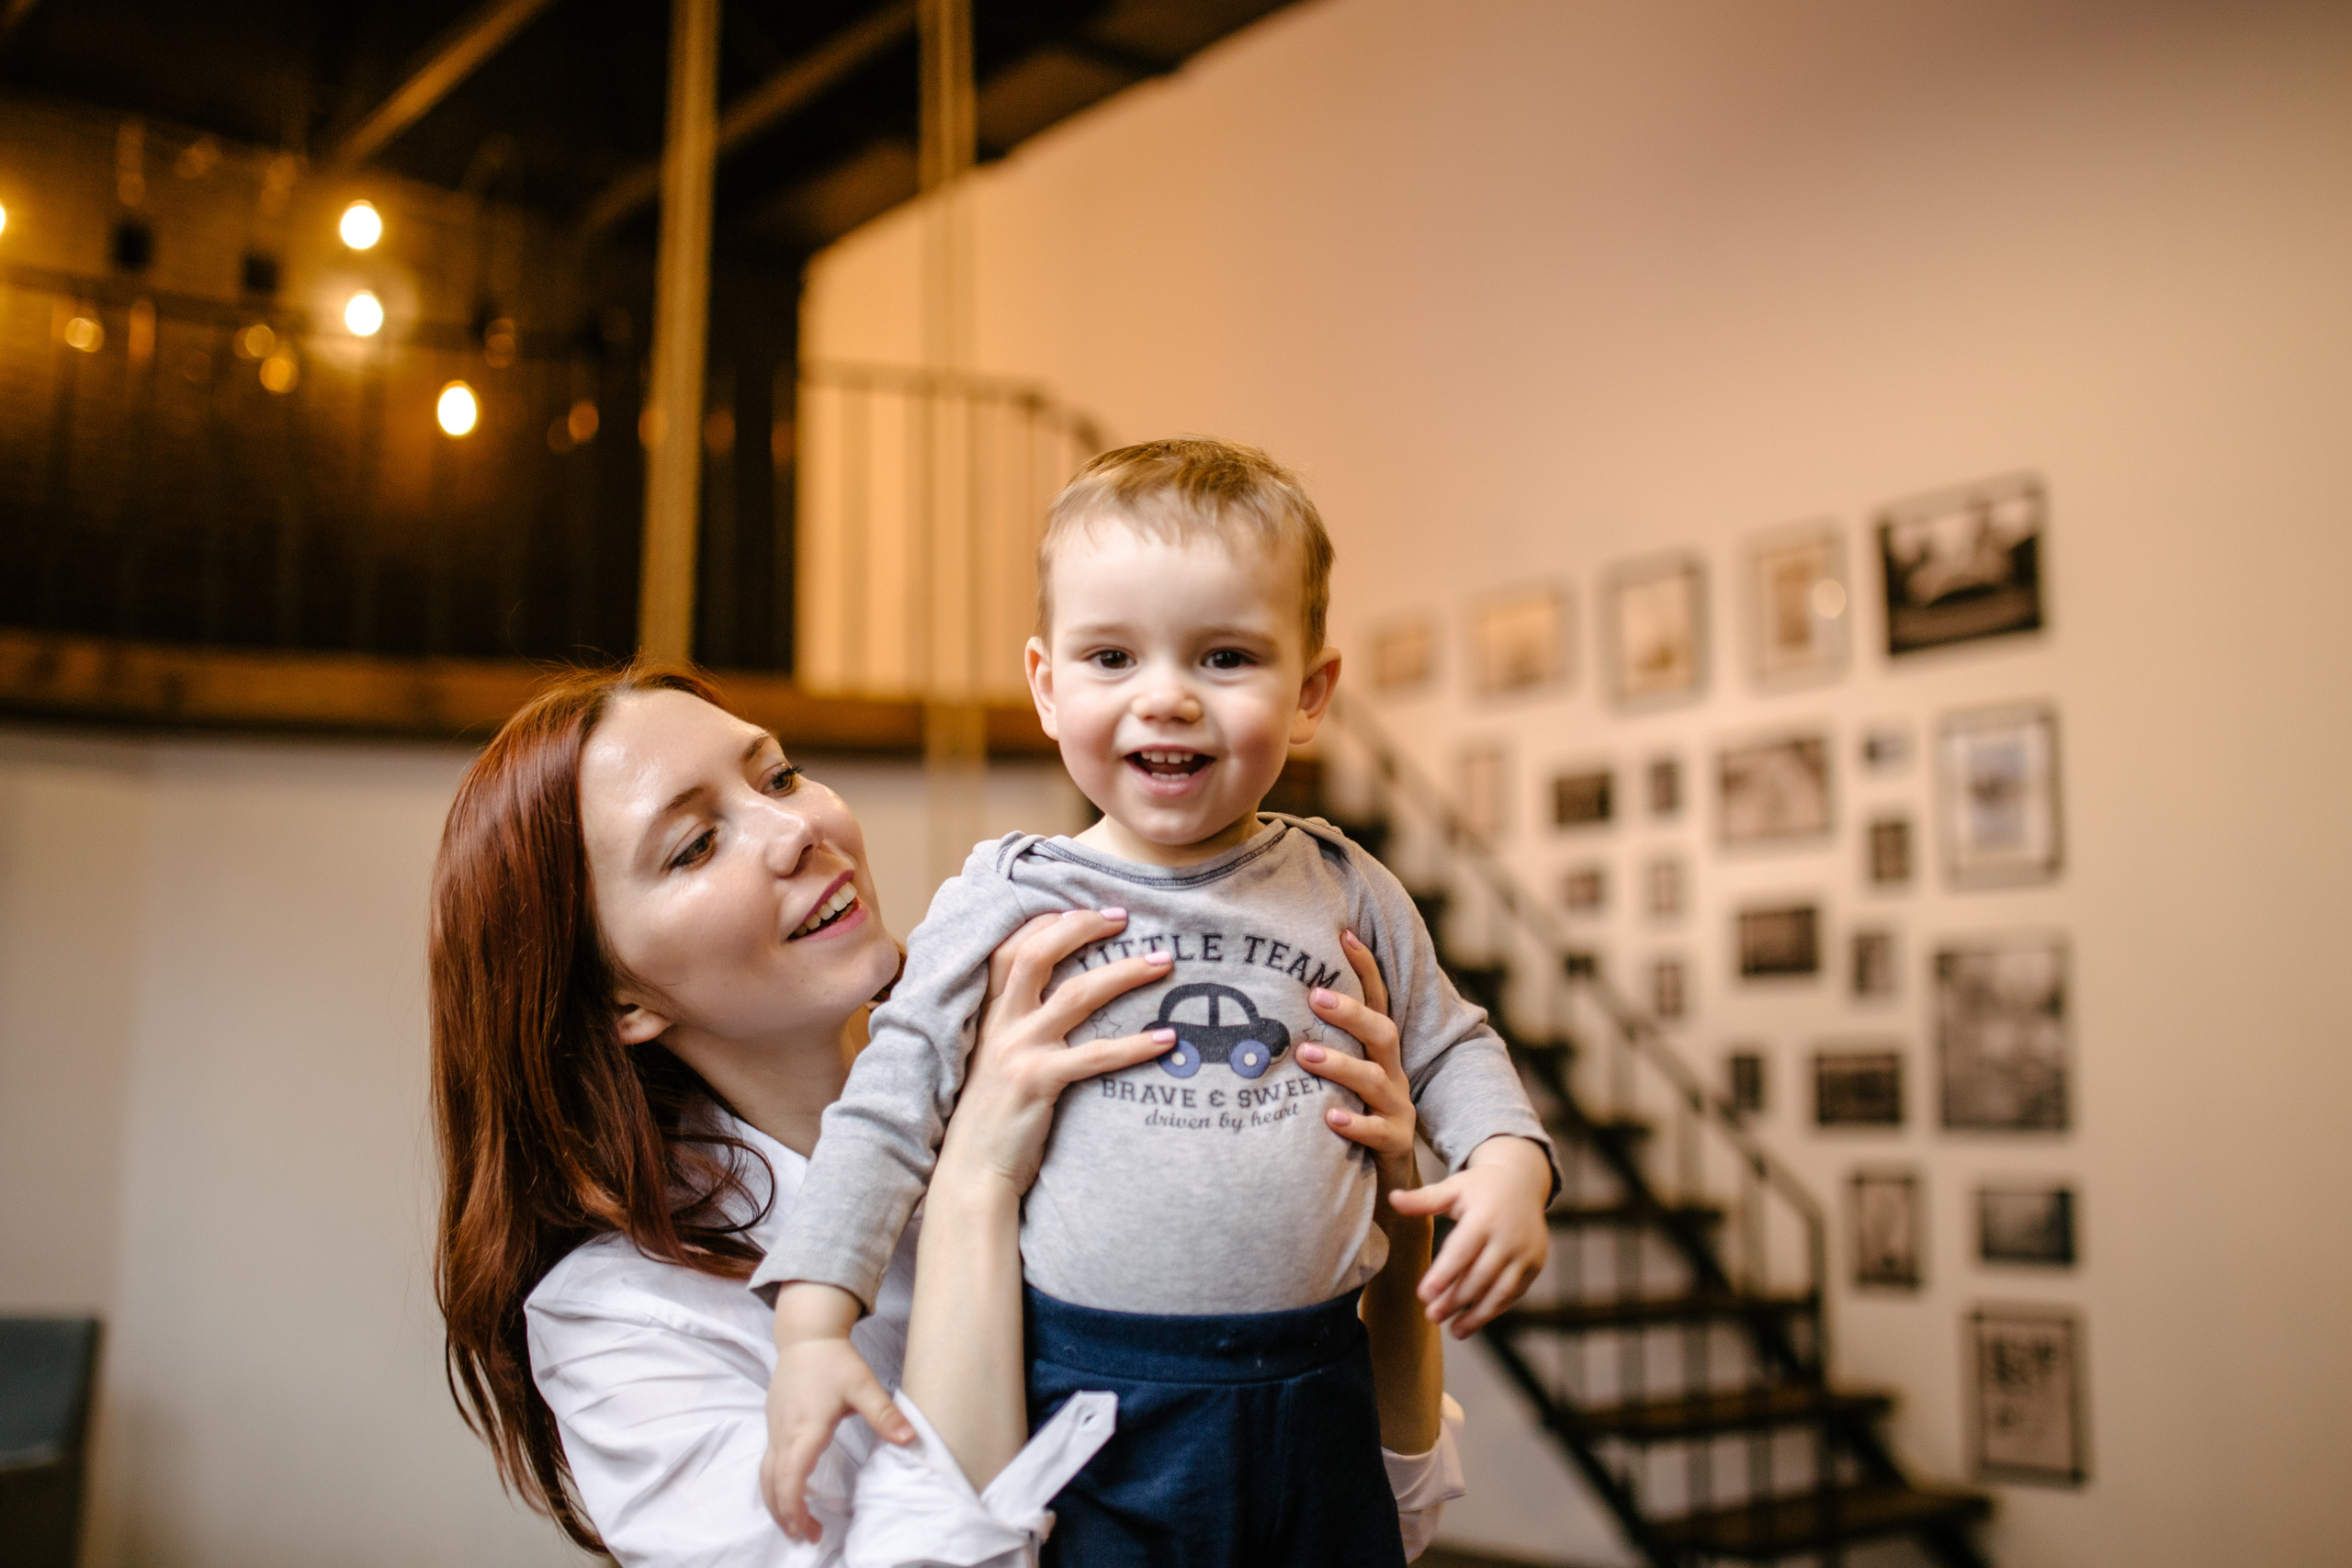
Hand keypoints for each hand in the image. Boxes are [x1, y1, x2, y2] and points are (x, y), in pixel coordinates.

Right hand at [762, 1283, 912, 1540]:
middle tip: (807, 1537)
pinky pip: (768, 1463)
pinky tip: (791, 1491)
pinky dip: (775, 1485)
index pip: (790, 1478)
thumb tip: (910, 1439)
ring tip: (796, 1523)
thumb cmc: (834, 1360)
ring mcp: (774, 1429)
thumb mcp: (863, 1385)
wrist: (806, 1335)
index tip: (808, 1528)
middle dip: (785, 1515)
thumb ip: (884, 1414)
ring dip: (777, 1503)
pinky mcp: (774, 1424)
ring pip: (765, 1476)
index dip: (794, 1508)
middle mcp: (784, 1433)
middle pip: (772, 1485)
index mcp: (805, 1429)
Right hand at [942, 907, 1179, 1194]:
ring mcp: (1018, 1051)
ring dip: (1124, 973)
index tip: (1086, 911)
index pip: (1011, 948)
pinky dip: (1135, 1045)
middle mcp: (1001, 1025)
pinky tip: (1167, 1039)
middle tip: (1124, 918)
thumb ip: (1014, 1028)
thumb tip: (1058, 1003)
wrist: (971, 1172)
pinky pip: (1095, 1056)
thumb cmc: (990, 1117)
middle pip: (1038, 953)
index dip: (1047, 922)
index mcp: (989, 1015)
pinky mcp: (1038, 1083)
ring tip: (1161, 962)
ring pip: (1076, 995)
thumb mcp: (993, 1060)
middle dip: (1082, 927)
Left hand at [1296, 928, 1416, 1191]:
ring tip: (1304, 1055)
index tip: (1344, 934)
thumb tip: (1267, 1006)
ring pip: (1375, 1080)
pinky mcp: (1393, 1144)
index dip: (1364, 968)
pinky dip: (1354, 1124)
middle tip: (1314, 995)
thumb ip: (1316, 1043)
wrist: (1384, 1181)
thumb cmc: (1350, 1117)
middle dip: (1350, 1012)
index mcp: (1379, 1053)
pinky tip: (1328, 1119)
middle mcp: (1393, 1073)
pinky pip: (1377, 1132)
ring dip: (1340, 1064)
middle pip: (1381, 1032)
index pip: (1377, 1001)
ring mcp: (1396, 1109)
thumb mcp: (1339, 1078)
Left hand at [1389, 1135, 1552, 1336]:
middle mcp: (1508, 1237)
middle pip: (1479, 1276)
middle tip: (1431, 1316)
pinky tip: (1473, 1320)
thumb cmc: (1479, 1187)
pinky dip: (1494, 1309)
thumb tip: (1392, 1199)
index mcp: (1484, 1217)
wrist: (1522, 1182)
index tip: (1423, 1295)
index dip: (1443, 1275)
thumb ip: (1424, 1199)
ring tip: (1454, 1331)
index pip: (1462, 1252)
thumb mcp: (1453, 1188)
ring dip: (1478, 1315)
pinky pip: (1513, 1292)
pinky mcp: (1534, 1265)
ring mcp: (1525, 1253)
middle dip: (1455, 1300)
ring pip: (1501, 1291)